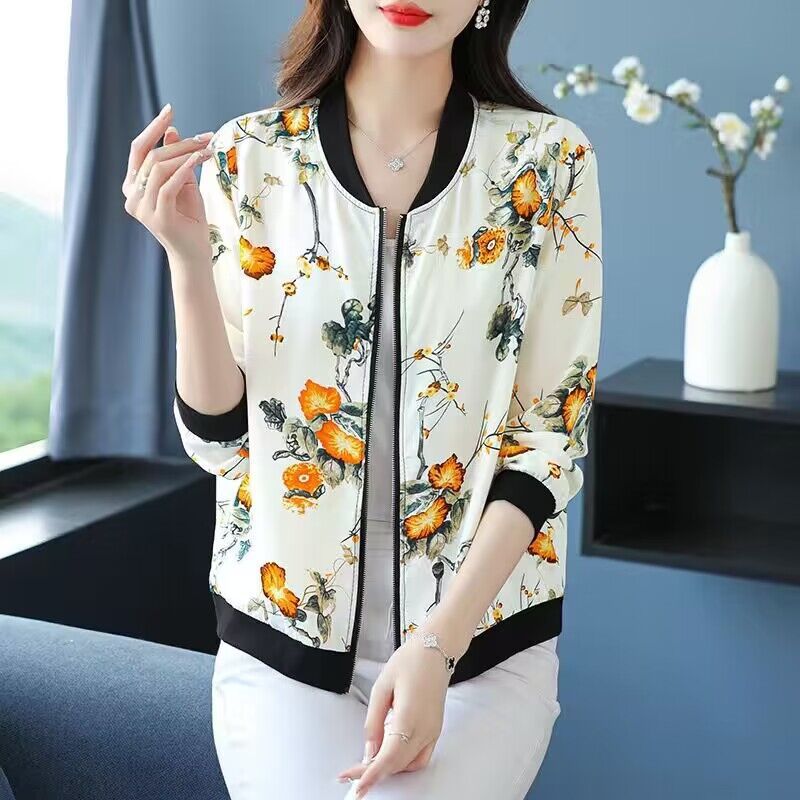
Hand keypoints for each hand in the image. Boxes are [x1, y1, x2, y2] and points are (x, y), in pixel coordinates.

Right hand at [121, 103, 216, 265]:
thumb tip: (172, 130)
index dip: (153, 128)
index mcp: (132, 186)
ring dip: (185, 154)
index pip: (138, 149)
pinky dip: (184, 169)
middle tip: (204, 136)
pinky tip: (199, 159)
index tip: (170, 110)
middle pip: (150, 156)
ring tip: (207, 148)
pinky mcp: (158, 217)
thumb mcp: (183, 183)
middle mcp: (131, 196)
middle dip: (178, 142)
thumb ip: (176, 159)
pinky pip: (169, 185)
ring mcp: (142, 208)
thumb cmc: (189, 219)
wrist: (194, 253)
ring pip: (159, 168)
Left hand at [335, 628, 456, 797]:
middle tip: (352, 773)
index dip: (371, 775)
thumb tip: (368, 750)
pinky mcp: (436, 730)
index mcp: (409, 717)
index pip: (388, 758)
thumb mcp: (382, 686)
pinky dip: (404, 764)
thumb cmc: (410, 661)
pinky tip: (390, 756)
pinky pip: (420, 757)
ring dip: (389, 770)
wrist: (435, 649)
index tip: (356, 786)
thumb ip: (374, 721)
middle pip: (397, 765)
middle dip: (374, 773)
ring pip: (409, 765)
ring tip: (368, 765)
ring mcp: (433, 731)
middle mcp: (425, 729)